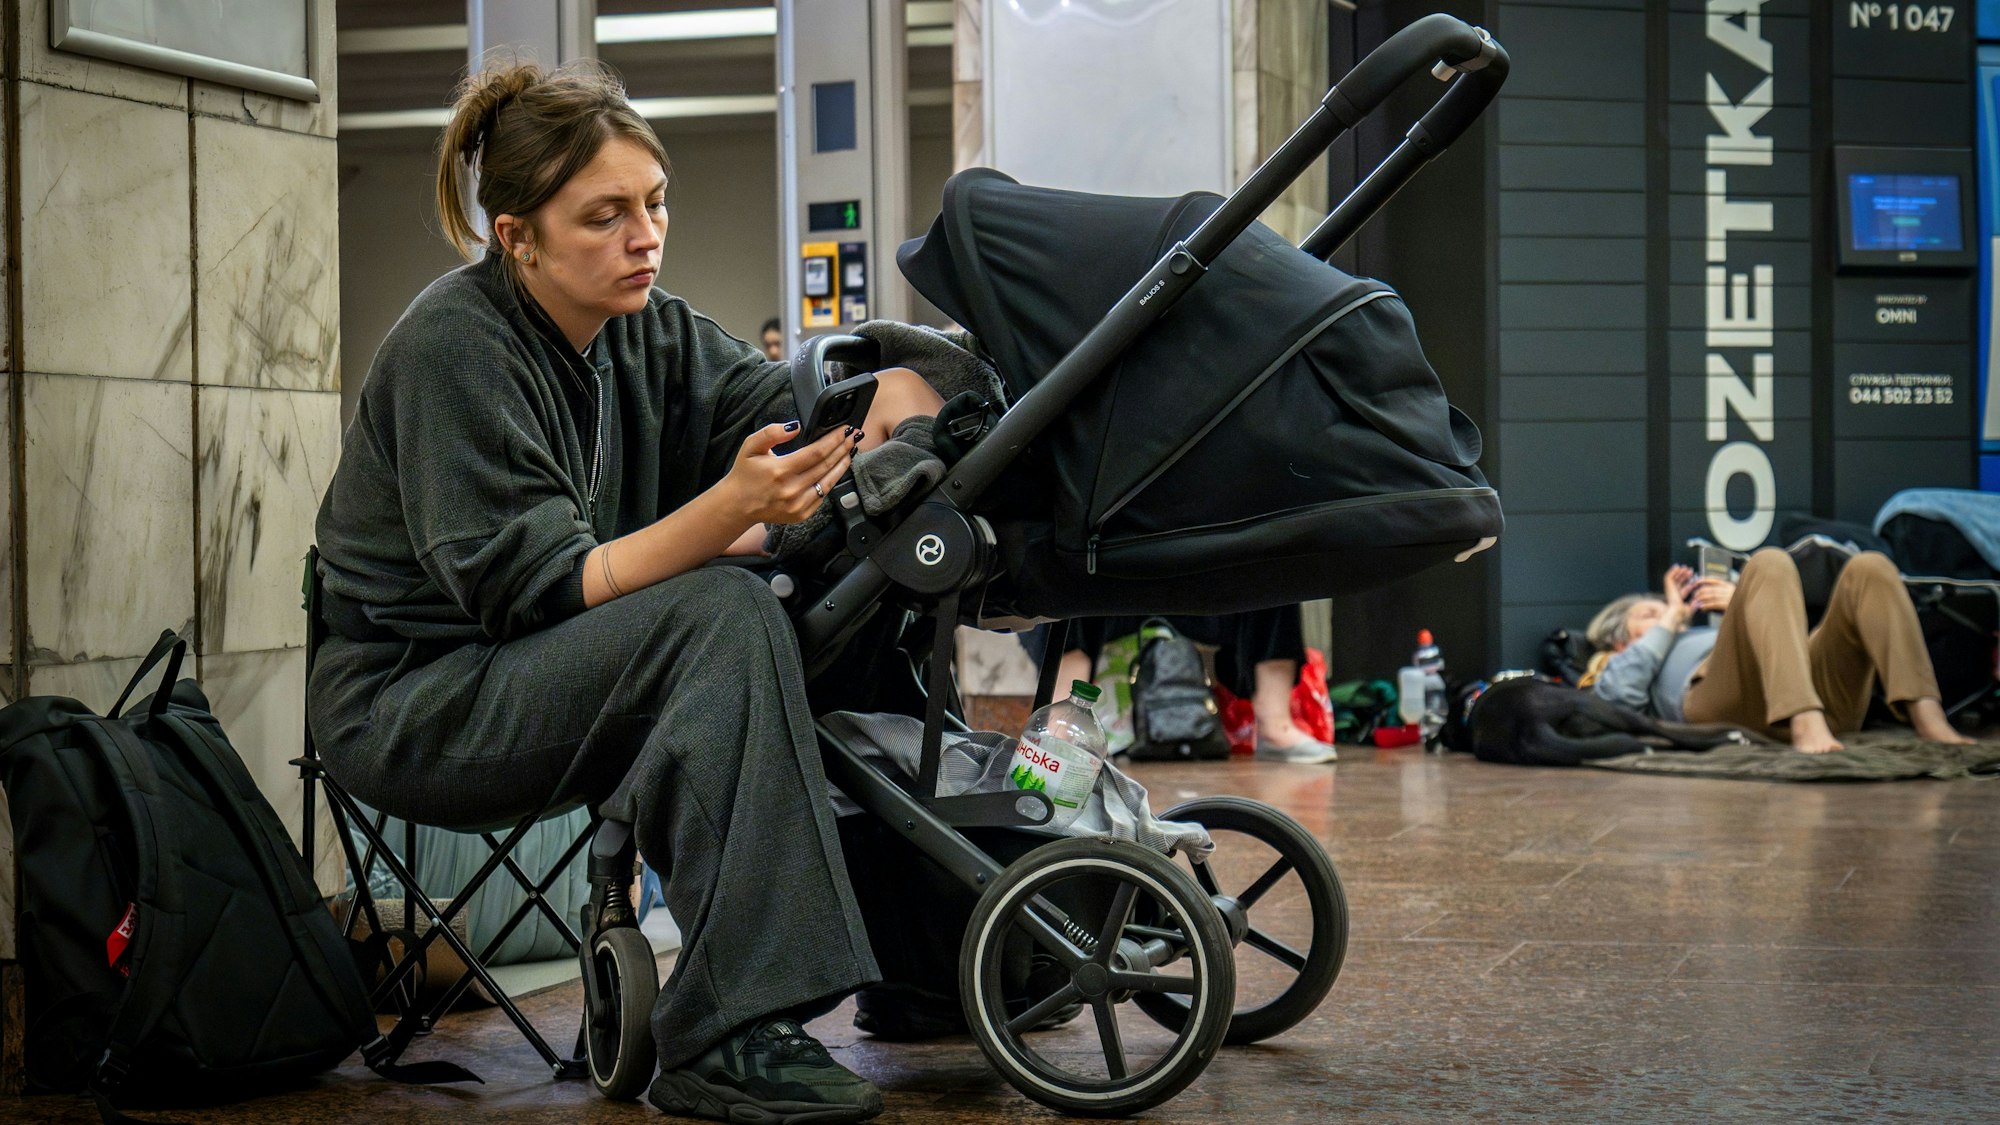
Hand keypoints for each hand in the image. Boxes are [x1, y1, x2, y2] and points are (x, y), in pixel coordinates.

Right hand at [722, 421, 857, 525]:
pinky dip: (832, 481)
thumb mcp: (750, 446)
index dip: (834, 440)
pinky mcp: (801, 515)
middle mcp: (791, 490)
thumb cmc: (745, 474)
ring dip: (842, 465)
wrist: (737, 505)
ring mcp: (798, 505)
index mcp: (780, 471)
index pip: (816, 452)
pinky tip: (836, 469)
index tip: (844, 430)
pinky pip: (822, 496)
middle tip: (854, 436)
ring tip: (851, 451)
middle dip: (843, 449)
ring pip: (829, 482)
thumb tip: (795, 426)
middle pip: (826, 465)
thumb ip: (771, 433)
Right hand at [1661, 564, 1694, 627]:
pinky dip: (1672, 571)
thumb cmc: (1682, 614)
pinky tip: (1677, 567)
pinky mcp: (1668, 587)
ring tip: (1685, 568)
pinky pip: (1668, 577)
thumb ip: (1694, 605)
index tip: (1695, 580)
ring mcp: (1670, 590)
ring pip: (1673, 579)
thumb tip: (1698, 602)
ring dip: (1679, 572)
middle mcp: (1673, 594)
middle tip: (1690, 571)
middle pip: (1679, 583)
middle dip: (1685, 576)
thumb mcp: (1690, 610)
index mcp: (1678, 599)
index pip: (1684, 589)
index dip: (1690, 584)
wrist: (1677, 613)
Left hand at [1687, 577, 1734, 614]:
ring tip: (1696, 602)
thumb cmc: (1735, 610)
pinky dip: (1707, 605)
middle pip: (1711, 589)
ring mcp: (1730, 597)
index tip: (1696, 582)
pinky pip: (1715, 604)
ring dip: (1702, 599)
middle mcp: (1731, 590)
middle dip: (1700, 591)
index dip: (1704, 580)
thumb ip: (1716, 596)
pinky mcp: (1729, 605)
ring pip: (1712, 596)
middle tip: (1694, 596)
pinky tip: (1702, 607)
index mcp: (1730, 587)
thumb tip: (1702, 597)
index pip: (1715, 580)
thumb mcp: (1726, 600)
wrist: (1745, 616)